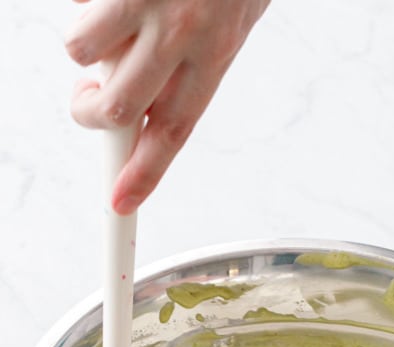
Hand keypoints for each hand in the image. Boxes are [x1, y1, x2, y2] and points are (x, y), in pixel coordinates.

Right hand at [65, 0, 269, 213]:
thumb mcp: (238, 13)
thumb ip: (203, 52)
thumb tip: (165, 80)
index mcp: (216, 52)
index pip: (174, 132)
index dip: (144, 174)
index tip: (122, 202)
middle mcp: (183, 33)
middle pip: (121, 108)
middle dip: (92, 113)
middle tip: (89, 99)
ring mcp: (149, 3)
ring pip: (83, 54)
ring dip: (84, 50)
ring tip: (103, 24)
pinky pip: (77, 12)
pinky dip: (80, 8)